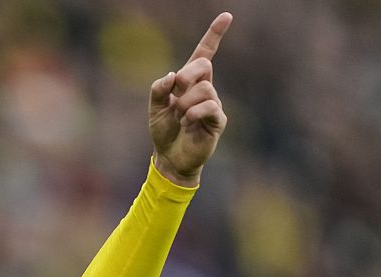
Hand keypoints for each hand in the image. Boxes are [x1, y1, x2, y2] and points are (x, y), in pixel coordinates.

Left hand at [149, 12, 232, 186]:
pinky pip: (209, 106)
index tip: (226, 16)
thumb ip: (159, 89)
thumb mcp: (154, 108)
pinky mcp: (218, 120)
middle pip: (202, 65)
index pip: (204, 54)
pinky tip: (187, 123)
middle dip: (186, 76)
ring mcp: (213, 103)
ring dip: (185, 102)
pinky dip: (193, 113)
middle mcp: (205, 89)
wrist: (170, 157)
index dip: (214, 35)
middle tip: (176, 93)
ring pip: (204, 88)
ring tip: (180, 117)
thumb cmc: (164, 131)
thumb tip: (172, 76)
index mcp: (189, 82)